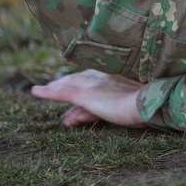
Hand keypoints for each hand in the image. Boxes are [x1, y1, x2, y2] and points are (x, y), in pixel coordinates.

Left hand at [31, 69, 146, 128]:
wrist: (149, 102)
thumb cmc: (147, 104)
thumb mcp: (132, 103)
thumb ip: (122, 101)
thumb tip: (100, 109)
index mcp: (119, 76)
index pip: (97, 76)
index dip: (86, 79)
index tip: (79, 82)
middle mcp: (105, 77)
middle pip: (81, 77)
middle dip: (68, 81)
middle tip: (56, 85)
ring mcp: (95, 85)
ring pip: (70, 83)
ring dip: (57, 86)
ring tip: (45, 89)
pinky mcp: (87, 95)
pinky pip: (63, 93)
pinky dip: (48, 92)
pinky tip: (36, 91)